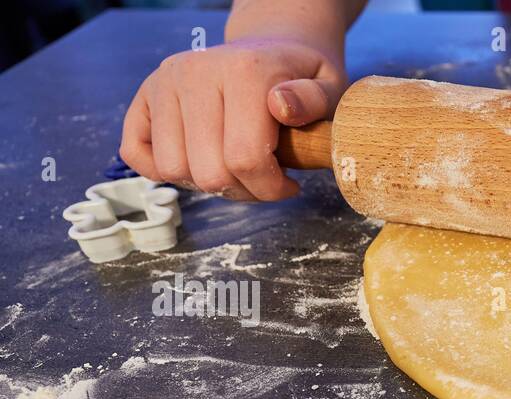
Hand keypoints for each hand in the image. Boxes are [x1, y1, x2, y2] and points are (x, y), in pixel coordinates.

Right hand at [120, 38, 346, 201]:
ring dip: (208, 186)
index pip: (245, 159)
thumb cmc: (299, 79)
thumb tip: (281, 106)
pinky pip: (136, 153)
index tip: (289, 184)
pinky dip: (165, 172)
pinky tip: (200, 162)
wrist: (270, 49)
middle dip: (243, 192)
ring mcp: (164, 83)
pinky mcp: (144, 97)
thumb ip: (314, 100)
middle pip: (209, 172)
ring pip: (173, 170)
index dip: (270, 189)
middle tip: (263, 180)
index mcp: (243, 71)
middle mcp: (194, 72)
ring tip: (235, 169)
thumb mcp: (327, 86)